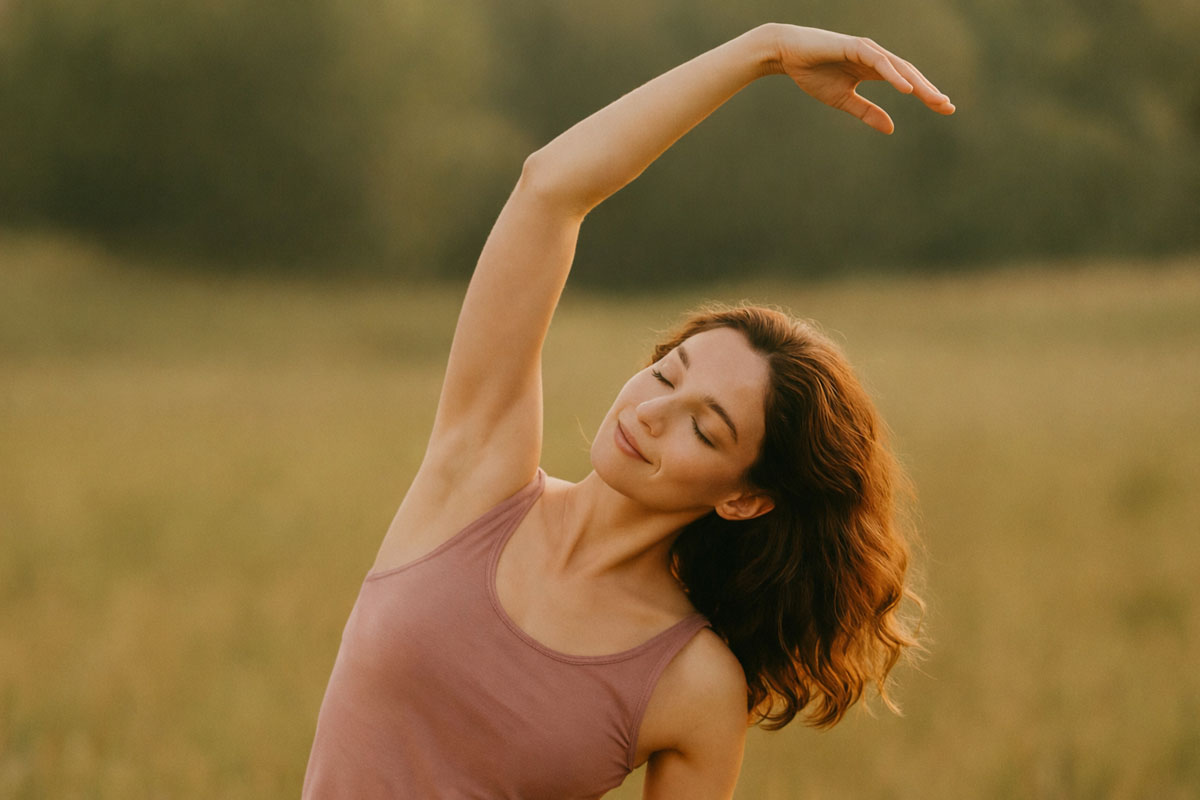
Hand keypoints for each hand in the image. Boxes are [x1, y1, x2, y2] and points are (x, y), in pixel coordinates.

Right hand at [769, 24, 954, 133]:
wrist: (787, 55)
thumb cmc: (812, 74)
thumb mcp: (843, 100)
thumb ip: (867, 112)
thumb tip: (892, 128)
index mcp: (874, 69)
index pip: (907, 82)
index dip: (926, 95)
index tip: (945, 109)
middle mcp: (876, 57)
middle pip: (909, 74)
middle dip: (929, 90)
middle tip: (948, 107)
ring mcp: (867, 50)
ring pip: (899, 67)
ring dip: (917, 84)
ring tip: (934, 99)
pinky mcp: (855, 46)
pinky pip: (879, 62)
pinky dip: (893, 75)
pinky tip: (906, 88)